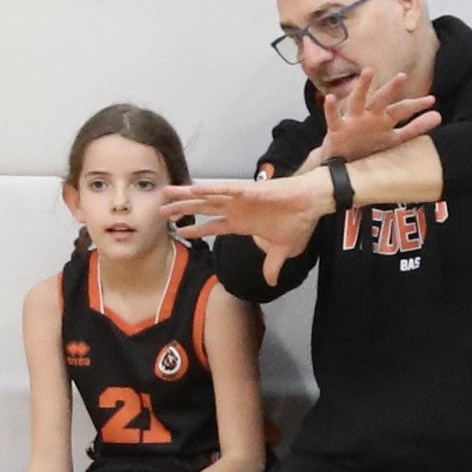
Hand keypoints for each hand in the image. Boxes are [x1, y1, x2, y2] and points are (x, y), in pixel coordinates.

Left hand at [163, 172, 332, 285]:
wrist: (311, 204)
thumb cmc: (298, 223)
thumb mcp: (283, 251)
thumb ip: (272, 265)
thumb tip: (270, 282)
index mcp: (242, 223)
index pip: (212, 226)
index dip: (195, 228)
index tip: (179, 231)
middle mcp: (236, 209)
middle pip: (202, 209)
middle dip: (181, 210)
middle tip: (160, 211)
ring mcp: (240, 199)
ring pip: (206, 196)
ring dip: (186, 196)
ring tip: (166, 193)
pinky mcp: (248, 190)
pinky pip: (225, 189)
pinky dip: (210, 189)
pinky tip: (193, 188)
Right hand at [319, 68, 440, 161]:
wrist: (341, 162)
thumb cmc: (367, 144)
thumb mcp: (393, 137)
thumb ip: (415, 127)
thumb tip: (438, 116)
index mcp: (382, 120)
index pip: (401, 110)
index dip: (416, 106)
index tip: (432, 100)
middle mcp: (368, 117)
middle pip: (381, 101)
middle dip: (391, 89)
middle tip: (402, 76)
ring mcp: (352, 121)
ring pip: (357, 101)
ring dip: (362, 87)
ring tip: (367, 72)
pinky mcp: (337, 129)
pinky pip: (334, 118)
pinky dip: (331, 108)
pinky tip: (330, 97)